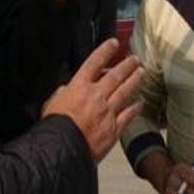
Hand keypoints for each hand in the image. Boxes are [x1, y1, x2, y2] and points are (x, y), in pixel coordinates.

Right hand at [43, 40, 142, 161]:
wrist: (62, 149)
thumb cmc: (54, 128)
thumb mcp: (52, 103)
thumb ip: (63, 93)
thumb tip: (69, 89)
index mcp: (78, 87)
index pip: (94, 63)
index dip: (105, 51)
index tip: (114, 43)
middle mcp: (96, 96)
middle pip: (115, 75)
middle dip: (127, 65)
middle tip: (135, 59)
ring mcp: (107, 111)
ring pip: (126, 91)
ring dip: (135, 80)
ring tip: (142, 72)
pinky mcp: (114, 127)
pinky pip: (129, 114)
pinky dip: (136, 106)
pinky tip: (141, 101)